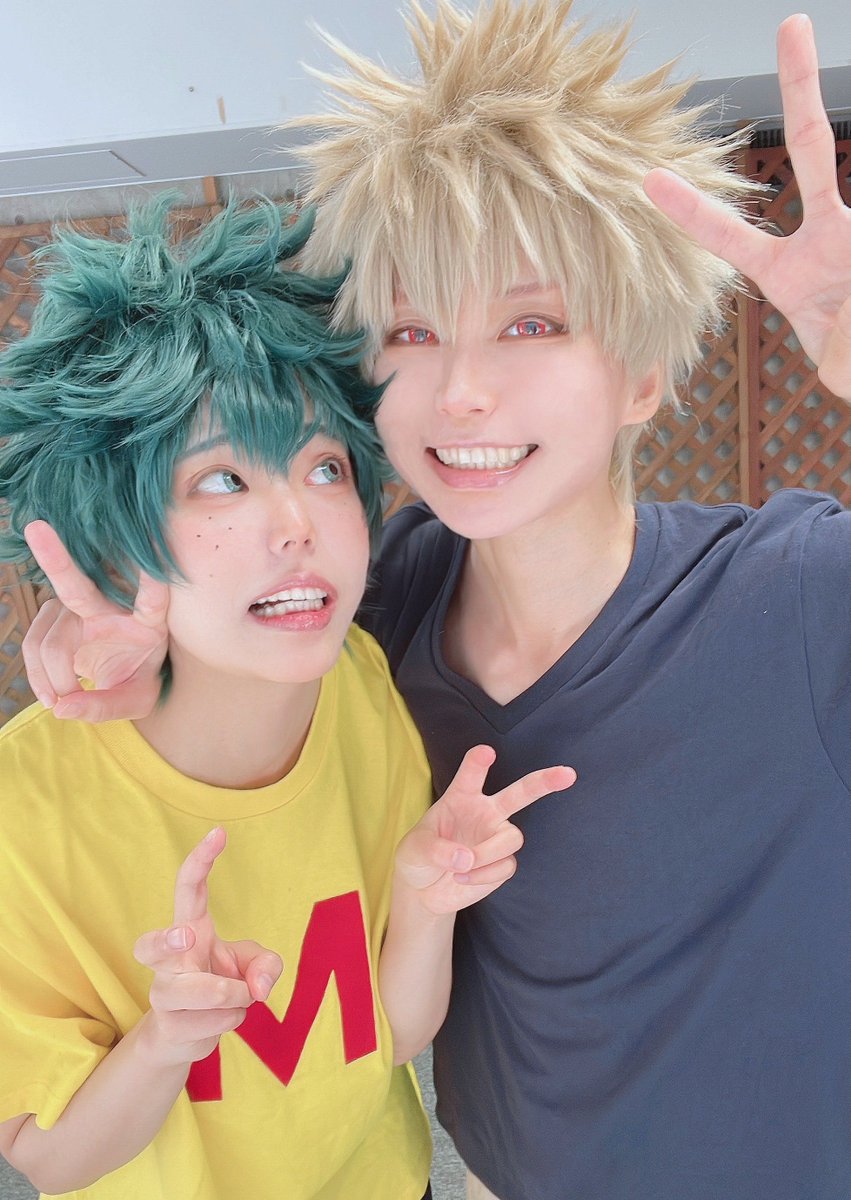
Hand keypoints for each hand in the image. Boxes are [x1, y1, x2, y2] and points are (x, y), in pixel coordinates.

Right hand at [22, 520, 168, 719]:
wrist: (126, 672)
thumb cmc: (137, 678)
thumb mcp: (135, 700)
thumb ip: (105, 707)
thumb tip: (61, 709)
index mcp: (148, 623)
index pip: (152, 600)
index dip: (154, 580)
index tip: (157, 547)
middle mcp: (112, 606)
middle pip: (78, 587)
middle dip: (57, 558)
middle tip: (37, 528)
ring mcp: (80, 607)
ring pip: (50, 641)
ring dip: (50, 679)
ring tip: (62, 701)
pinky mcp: (57, 614)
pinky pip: (35, 644)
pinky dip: (37, 677)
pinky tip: (50, 694)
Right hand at [134, 829, 282, 1067]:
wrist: (187, 1034)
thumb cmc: (221, 983)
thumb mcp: (253, 966)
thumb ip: (267, 966)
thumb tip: (258, 989)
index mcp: (191, 927)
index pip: (189, 888)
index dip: (201, 860)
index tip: (219, 833)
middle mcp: (169, 959)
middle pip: (149, 946)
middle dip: (165, 941)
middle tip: (187, 937)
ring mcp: (163, 993)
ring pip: (199, 992)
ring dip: (233, 997)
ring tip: (239, 997)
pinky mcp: (167, 1025)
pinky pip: (212, 1023)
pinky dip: (230, 1021)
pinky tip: (220, 1019)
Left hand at [394, 745, 575, 913]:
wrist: (424, 890)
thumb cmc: (418, 856)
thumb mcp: (415, 849)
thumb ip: (437, 850)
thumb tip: (467, 858)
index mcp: (461, 798)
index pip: (472, 775)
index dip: (478, 762)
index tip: (485, 752)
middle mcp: (485, 813)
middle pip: (520, 793)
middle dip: (544, 782)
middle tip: (567, 773)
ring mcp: (496, 837)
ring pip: (512, 838)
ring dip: (487, 854)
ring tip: (463, 866)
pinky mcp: (502, 864)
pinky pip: (506, 866)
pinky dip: (483, 875)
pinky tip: (463, 877)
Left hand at [644, 15, 850, 400]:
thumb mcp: (839, 367)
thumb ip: (841, 350)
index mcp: (789, 272)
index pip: (729, 236)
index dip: (691, 210)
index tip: (648, 178)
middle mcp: (829, 235)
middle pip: (813, 147)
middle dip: (801, 87)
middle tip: (791, 23)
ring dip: (850, 305)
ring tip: (847, 311)